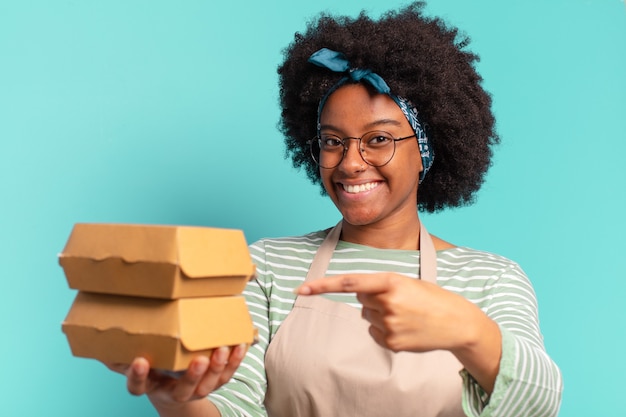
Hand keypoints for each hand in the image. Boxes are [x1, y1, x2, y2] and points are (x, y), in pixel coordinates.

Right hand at [106, 344, 246, 410]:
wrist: (173, 390)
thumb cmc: (153, 368)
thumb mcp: (136, 362)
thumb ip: (119, 353)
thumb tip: (91, 334)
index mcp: (149, 386)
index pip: (139, 386)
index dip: (138, 376)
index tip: (140, 360)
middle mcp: (173, 392)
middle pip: (183, 390)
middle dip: (192, 376)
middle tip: (199, 361)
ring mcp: (196, 391)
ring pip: (209, 385)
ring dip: (218, 368)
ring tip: (223, 349)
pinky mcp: (214, 383)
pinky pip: (227, 375)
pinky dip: (235, 361)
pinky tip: (240, 345)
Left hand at [295, 273, 501, 392]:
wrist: (457, 323)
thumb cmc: (430, 298)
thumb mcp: (406, 282)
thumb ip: (380, 287)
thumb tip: (358, 299)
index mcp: (390, 281)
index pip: (348, 282)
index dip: (322, 286)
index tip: (301, 289)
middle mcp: (387, 302)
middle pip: (361, 300)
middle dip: (374, 298)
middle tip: (400, 300)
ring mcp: (389, 324)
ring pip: (368, 316)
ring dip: (381, 314)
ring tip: (407, 314)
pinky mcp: (391, 342)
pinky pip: (375, 332)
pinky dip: (385, 330)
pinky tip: (406, 327)